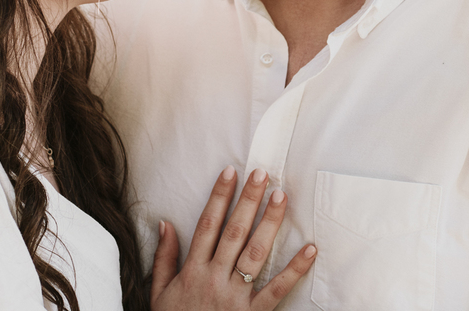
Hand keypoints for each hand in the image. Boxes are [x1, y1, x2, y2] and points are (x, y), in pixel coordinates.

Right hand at [150, 166, 316, 310]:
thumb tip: (165, 224)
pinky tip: (309, 249)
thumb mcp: (159, 292)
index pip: (208, 224)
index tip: (231, 172)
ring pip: (255, 253)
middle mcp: (214, 278)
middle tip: (261, 174)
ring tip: (280, 197)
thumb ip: (164, 257)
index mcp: (193, 270)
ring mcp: (235, 297)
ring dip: (269, 223)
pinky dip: (295, 269)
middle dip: (248, 200)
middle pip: (234, 231)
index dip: (219, 196)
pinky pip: (276, 289)